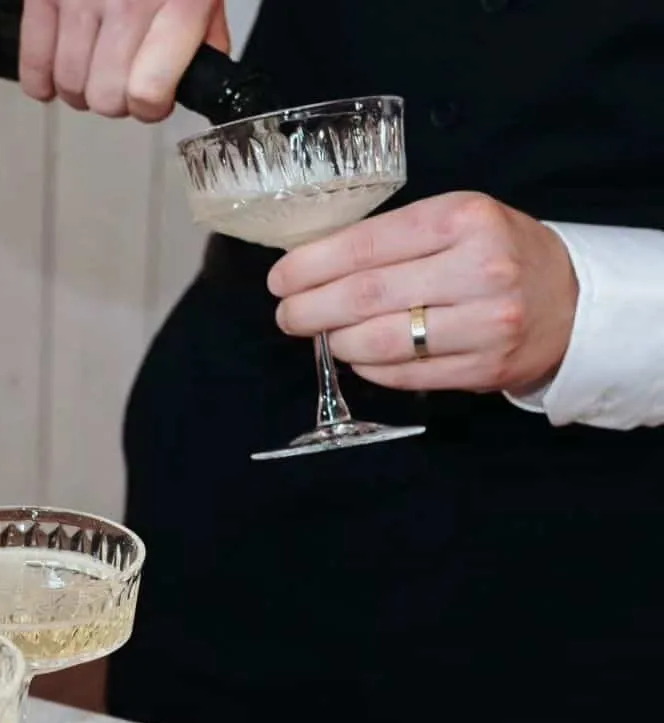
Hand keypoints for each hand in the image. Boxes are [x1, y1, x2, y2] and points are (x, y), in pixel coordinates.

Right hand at [19, 0, 229, 121]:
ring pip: (70, 87)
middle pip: (106, 99)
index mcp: (178, 0)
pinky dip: (44, 81)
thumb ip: (205, 31)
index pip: (148, 93)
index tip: (155, 95)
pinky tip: (62, 67)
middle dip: (117, 99)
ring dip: (83, 89)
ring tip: (96, 64)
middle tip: (125, 77)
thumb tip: (197, 79)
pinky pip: (33, 68)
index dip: (153, 106)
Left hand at [268, 192, 579, 394]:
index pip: (368, 243)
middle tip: (287, 315)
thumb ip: (397, 238)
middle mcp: (477, 270)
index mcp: (464, 219)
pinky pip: (404, 375)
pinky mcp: (483, 369)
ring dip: (338, 342)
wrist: (569, 301)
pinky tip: (359, 356)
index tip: (281, 278)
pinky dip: (370, 367)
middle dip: (311, 308)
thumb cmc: (499, 253)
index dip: (312, 265)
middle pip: (365, 296)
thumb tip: (316, 264)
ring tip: (323, 335)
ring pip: (381, 341)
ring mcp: (483, 324)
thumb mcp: (458, 221)